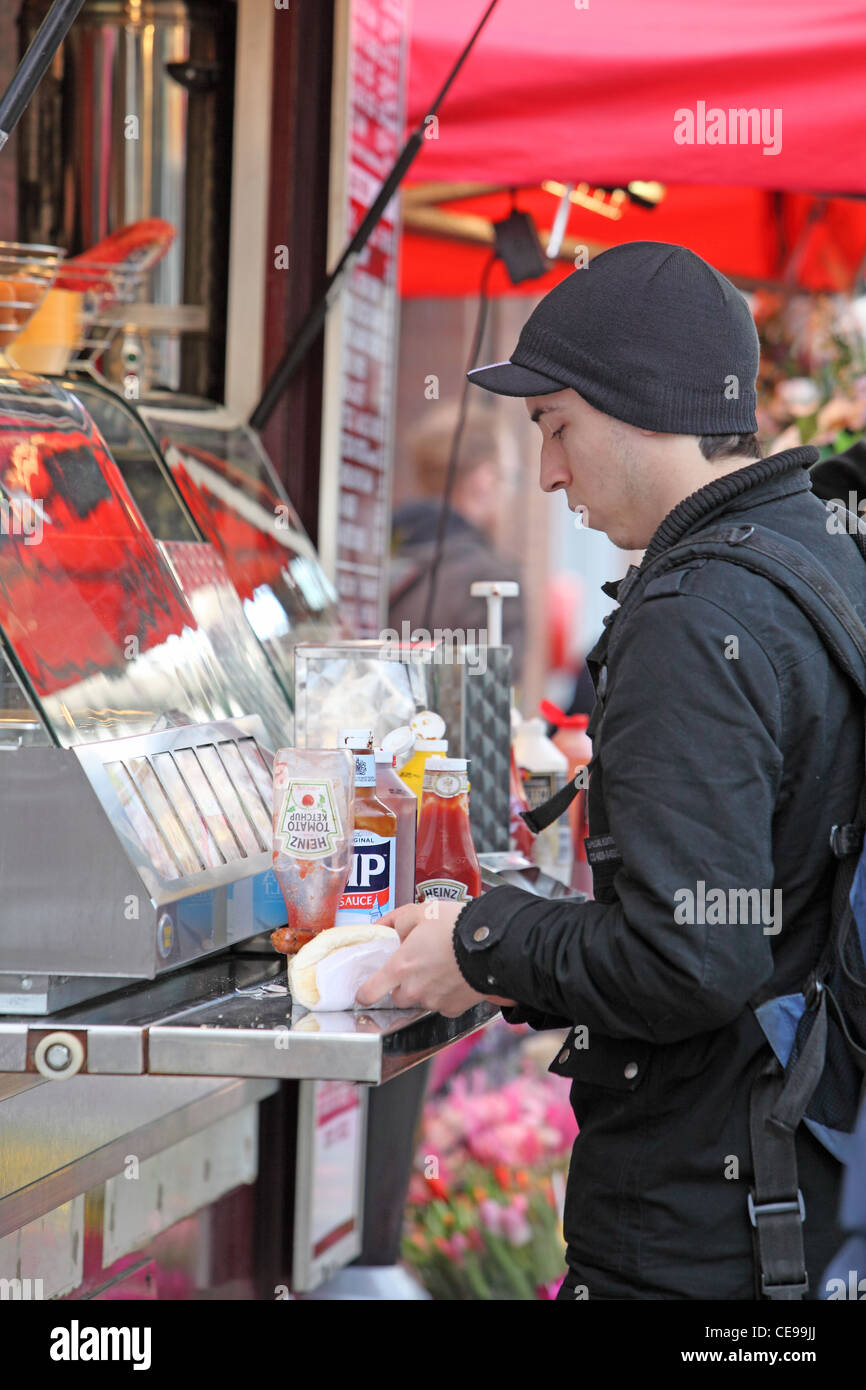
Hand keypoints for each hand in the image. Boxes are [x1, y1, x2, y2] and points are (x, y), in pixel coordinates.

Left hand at [356, 901, 515, 1017]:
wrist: (492, 944)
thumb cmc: (456, 926)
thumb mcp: (421, 911)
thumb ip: (397, 921)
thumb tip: (385, 927)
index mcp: (400, 967)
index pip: (370, 992)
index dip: (365, 993)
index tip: (364, 992)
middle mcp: (414, 989)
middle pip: (398, 997)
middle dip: (403, 985)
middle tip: (417, 967)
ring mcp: (434, 1001)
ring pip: (421, 1000)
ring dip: (426, 989)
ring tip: (441, 968)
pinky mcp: (454, 1009)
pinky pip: (443, 1005)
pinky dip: (446, 995)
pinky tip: (455, 977)